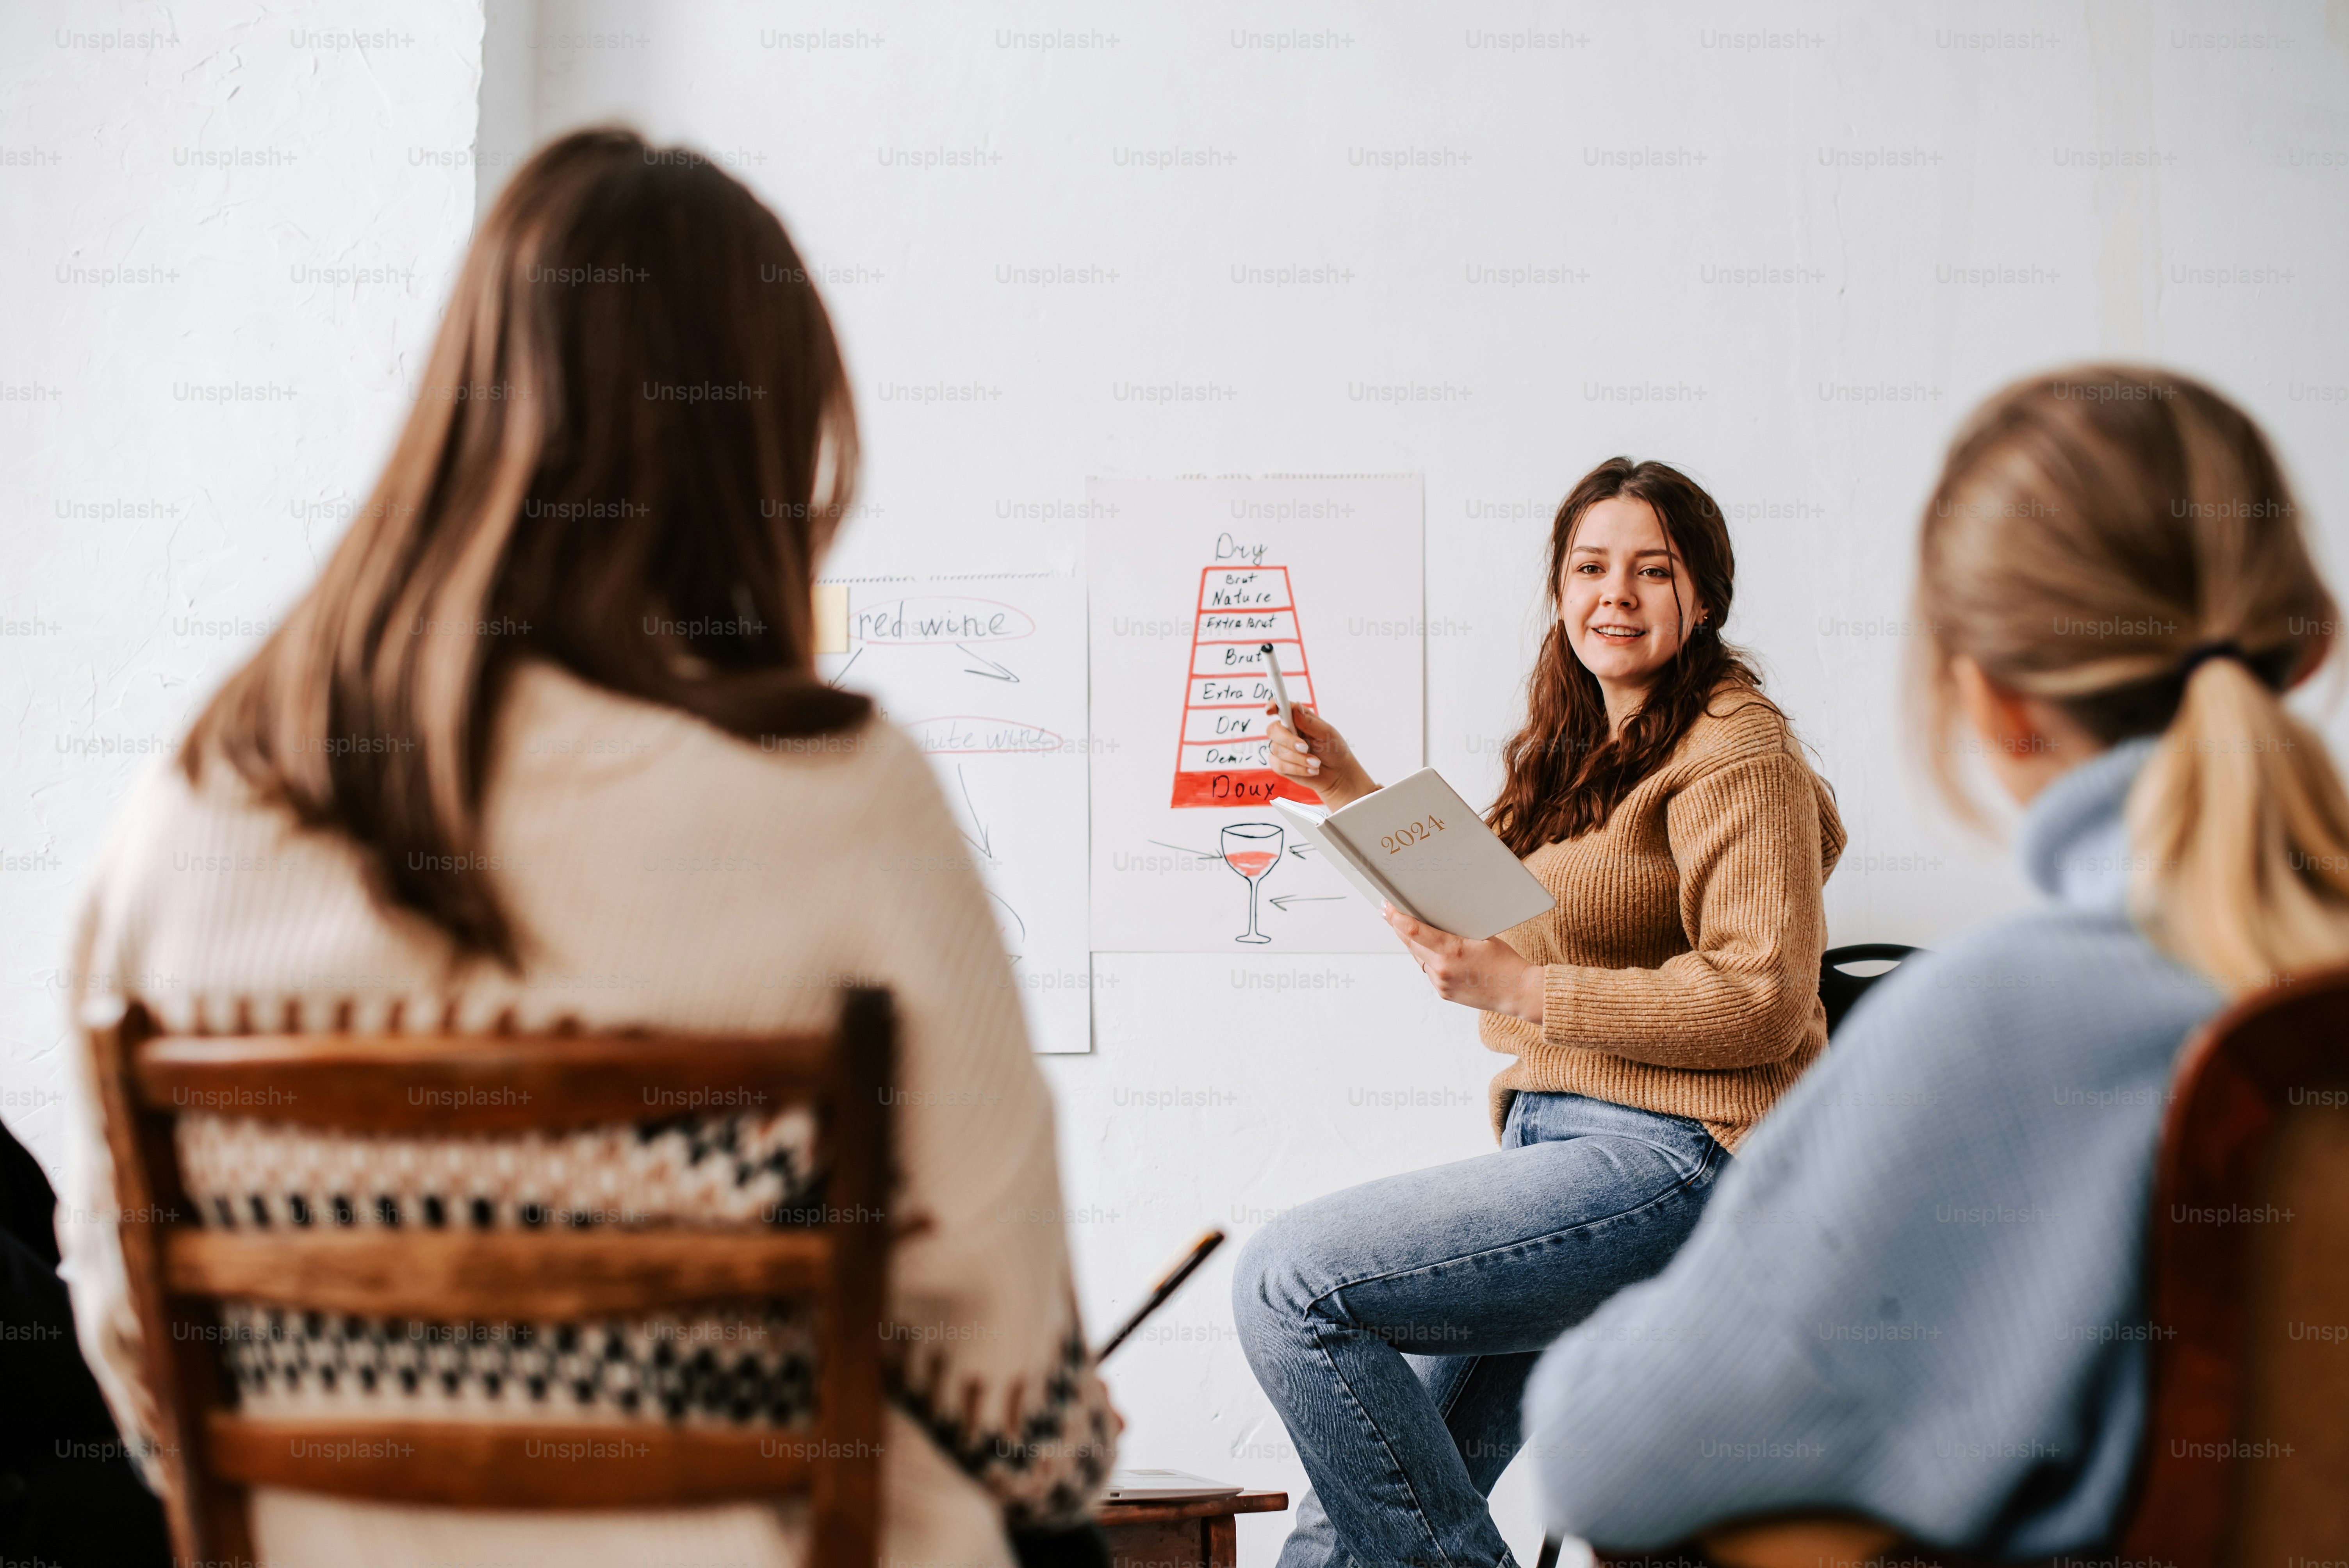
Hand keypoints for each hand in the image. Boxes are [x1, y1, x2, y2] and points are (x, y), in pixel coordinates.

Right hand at [1265, 702, 1376, 807]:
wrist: (1337, 773)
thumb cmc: (1334, 749)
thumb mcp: (1326, 733)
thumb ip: (1309, 722)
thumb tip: (1296, 708)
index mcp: (1297, 719)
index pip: (1280, 708)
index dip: (1272, 706)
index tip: (1270, 710)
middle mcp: (1286, 731)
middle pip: (1273, 730)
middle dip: (1288, 740)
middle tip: (1305, 748)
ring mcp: (1281, 748)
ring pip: (1277, 750)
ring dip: (1298, 759)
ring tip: (1316, 763)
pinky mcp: (1281, 765)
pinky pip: (1279, 766)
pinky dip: (1297, 769)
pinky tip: (1310, 770)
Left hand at [1384, 905, 1544, 1023]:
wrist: (1517, 992)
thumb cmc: (1505, 962)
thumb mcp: (1483, 936)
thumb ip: (1456, 931)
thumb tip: (1435, 919)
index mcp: (1452, 950)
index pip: (1414, 931)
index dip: (1396, 918)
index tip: (1387, 907)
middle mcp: (1442, 968)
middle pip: (1410, 943)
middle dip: (1397, 927)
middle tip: (1387, 912)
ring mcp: (1441, 983)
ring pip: (1418, 958)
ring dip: (1412, 943)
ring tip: (1405, 927)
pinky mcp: (1443, 993)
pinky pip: (1428, 971)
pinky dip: (1426, 959)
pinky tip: (1430, 950)